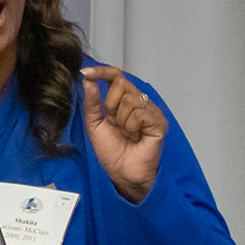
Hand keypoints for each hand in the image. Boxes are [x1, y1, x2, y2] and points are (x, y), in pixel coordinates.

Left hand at [82, 66, 167, 202]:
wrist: (123, 173)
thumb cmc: (112, 152)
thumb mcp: (94, 124)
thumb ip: (92, 102)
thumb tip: (87, 78)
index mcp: (124, 100)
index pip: (116, 76)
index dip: (102, 71)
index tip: (85, 72)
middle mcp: (139, 102)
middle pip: (121, 84)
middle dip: (111, 106)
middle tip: (115, 124)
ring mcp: (151, 111)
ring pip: (129, 100)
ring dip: (121, 120)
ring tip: (126, 133)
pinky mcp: (159, 122)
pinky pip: (140, 113)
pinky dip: (132, 127)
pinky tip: (135, 137)